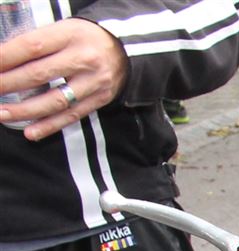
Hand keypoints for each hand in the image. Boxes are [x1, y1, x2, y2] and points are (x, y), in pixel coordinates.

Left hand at [0, 18, 129, 140]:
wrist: (126, 50)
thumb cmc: (85, 38)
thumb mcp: (63, 29)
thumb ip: (38, 43)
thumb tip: (5, 60)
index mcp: (70, 35)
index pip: (32, 47)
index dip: (6, 58)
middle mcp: (84, 59)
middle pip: (39, 74)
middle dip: (8, 84)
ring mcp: (93, 82)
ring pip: (54, 100)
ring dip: (25, 110)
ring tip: (2, 114)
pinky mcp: (99, 100)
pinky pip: (71, 116)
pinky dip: (50, 126)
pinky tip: (31, 132)